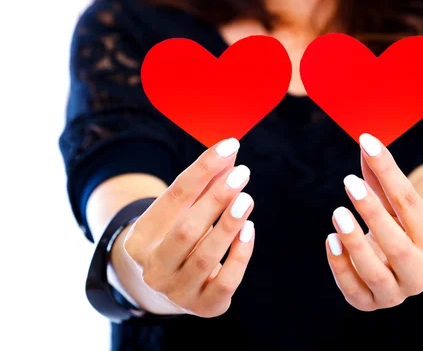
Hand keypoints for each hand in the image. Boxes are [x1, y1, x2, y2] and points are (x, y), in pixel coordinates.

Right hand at [118, 138, 255, 317]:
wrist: (171, 289)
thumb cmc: (179, 238)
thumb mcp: (182, 212)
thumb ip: (204, 185)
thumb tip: (230, 153)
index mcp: (140, 239)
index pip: (173, 198)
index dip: (203, 170)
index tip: (229, 147)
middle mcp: (154, 269)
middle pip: (186, 230)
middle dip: (216, 198)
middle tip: (242, 173)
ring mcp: (178, 292)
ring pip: (205, 257)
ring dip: (229, 225)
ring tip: (247, 198)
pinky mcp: (205, 307)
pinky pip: (226, 281)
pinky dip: (240, 254)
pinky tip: (249, 229)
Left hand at [325, 133, 422, 311]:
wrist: (406, 266)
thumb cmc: (399, 224)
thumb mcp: (395, 201)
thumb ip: (381, 174)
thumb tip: (365, 137)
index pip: (410, 204)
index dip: (388, 173)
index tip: (367, 145)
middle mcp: (419, 272)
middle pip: (398, 247)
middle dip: (373, 214)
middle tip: (350, 184)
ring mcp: (395, 293)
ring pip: (376, 274)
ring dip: (355, 244)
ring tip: (337, 213)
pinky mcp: (369, 303)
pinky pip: (353, 290)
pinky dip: (340, 266)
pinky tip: (331, 240)